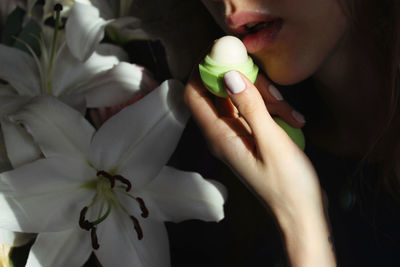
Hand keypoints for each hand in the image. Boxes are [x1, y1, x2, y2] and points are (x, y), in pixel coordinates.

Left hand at [184, 70, 319, 213]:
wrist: (300, 213)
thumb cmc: (287, 185)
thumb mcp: (272, 141)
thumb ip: (250, 106)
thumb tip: (229, 74)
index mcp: (219, 136)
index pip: (193, 95)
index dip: (200, 71)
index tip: (224, 56)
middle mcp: (222, 134)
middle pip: (219, 93)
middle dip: (244, 83)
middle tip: (272, 92)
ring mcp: (236, 136)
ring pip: (239, 101)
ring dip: (263, 98)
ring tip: (290, 112)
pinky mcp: (250, 137)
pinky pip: (252, 112)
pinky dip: (270, 109)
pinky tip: (293, 118)